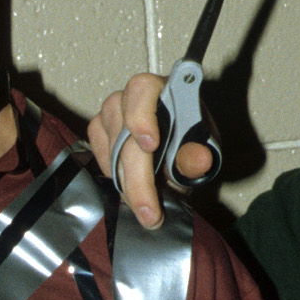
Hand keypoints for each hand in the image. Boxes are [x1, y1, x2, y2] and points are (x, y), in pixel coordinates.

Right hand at [86, 74, 215, 228]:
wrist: (176, 152)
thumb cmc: (189, 142)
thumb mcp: (200, 150)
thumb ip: (197, 156)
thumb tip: (200, 160)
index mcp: (163, 89)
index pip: (143, 90)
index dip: (141, 116)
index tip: (150, 145)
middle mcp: (133, 95)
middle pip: (124, 130)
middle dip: (137, 177)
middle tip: (150, 210)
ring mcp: (113, 110)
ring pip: (108, 145)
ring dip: (125, 182)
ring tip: (145, 208)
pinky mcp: (99, 128)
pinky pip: (99, 153)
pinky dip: (113, 175)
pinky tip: (129, 190)